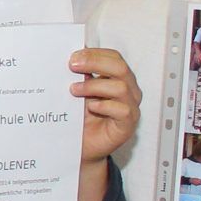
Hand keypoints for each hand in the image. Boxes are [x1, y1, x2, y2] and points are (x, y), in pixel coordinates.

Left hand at [71, 47, 140, 166]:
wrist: (81, 146)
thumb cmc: (81, 118)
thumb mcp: (77, 92)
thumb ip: (78, 75)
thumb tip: (70, 57)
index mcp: (118, 78)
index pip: (114, 58)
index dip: (95, 54)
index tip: (73, 56)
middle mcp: (128, 90)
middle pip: (120, 67)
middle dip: (95, 63)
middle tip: (72, 66)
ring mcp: (130, 107)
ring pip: (121, 87)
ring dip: (94, 86)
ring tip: (74, 90)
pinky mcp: (128, 125)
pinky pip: (123, 110)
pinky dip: (105, 105)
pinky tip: (91, 107)